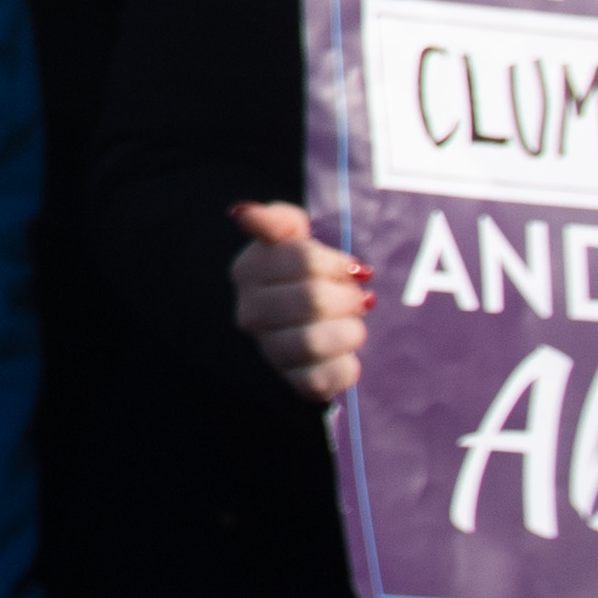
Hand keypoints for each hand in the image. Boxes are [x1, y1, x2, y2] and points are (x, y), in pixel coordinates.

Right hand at [231, 200, 373, 404]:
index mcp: (249, 271)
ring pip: (314, 343)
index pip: (304, 260)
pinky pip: (323, 380)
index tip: (347, 268)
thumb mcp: (294, 237)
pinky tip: (347, 354)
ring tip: (353, 325)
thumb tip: (242, 213)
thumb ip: (276, 220)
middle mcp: (251, 313)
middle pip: (313, 301)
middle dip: (347, 297)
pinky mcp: (295, 384)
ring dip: (349, 331)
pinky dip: (346, 367)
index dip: (335, 263)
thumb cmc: (306, 274)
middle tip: (356, 298)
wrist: (312, 322)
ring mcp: (271, 351)